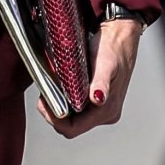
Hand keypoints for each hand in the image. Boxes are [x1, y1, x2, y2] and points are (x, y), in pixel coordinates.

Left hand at [38, 18, 141, 138]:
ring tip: (50, 91)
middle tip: (43, 96)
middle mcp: (105, 113)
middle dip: (54, 114)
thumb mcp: (106, 64)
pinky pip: (76, 109)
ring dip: (59, 107)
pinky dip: (65, 101)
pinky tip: (61, 88)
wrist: (121, 35)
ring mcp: (102, 108)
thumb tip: (98, 99)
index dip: (55, 120)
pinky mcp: (97, 101)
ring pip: (72, 118)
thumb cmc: (114, 48)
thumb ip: (101, 83)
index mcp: (107, 110)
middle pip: (71, 126)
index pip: (73, 129)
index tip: (44, 103)